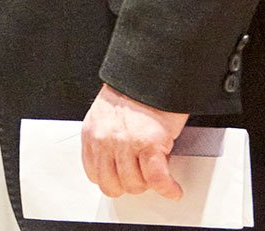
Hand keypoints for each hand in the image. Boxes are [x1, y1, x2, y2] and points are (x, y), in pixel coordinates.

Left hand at [80, 83, 187, 200]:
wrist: (150, 76)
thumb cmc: (133, 94)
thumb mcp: (106, 117)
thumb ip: (105, 140)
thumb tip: (114, 162)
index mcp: (92, 134)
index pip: (94, 174)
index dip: (113, 179)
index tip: (123, 178)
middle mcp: (105, 141)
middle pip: (112, 185)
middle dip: (130, 184)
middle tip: (142, 176)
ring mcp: (126, 144)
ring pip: (134, 184)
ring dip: (150, 185)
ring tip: (157, 174)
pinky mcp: (150, 144)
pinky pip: (157, 179)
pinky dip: (168, 188)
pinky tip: (173, 188)